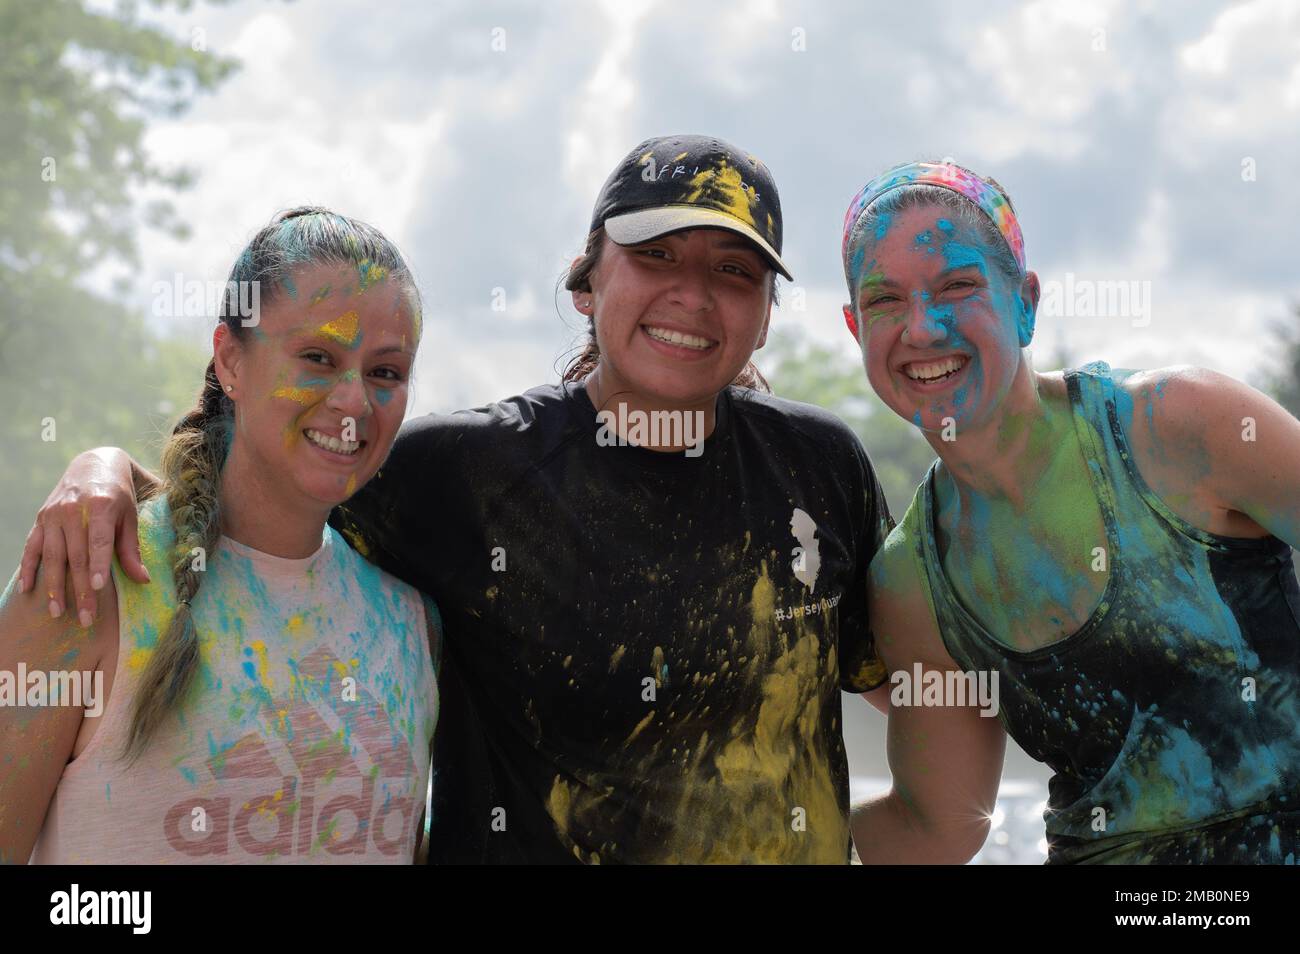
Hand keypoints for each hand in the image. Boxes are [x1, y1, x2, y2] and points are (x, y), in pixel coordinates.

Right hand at [17, 448, 149, 625]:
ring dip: (53, 586)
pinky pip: (31, 547)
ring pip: (52, 555)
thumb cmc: (119, 494)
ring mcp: (52, 515)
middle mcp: (72, 510)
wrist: (93, 463)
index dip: (97, 564)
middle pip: (75, 556)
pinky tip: (28, 590)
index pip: (98, 540)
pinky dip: (29, 568)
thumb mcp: (131, 515)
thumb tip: (143, 580)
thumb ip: (132, 548)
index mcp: (100, 506)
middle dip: (79, 589)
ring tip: (57, 612)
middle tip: (86, 618)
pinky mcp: (40, 519)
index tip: (97, 588)